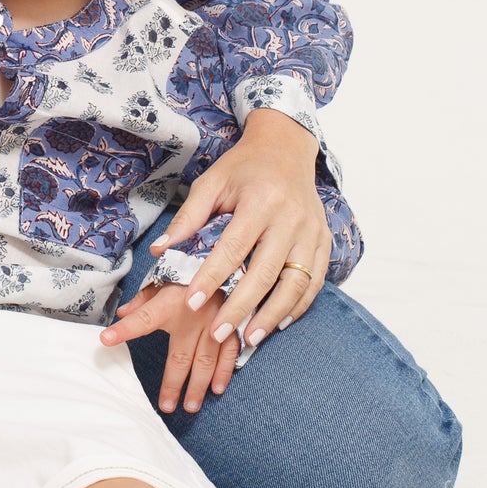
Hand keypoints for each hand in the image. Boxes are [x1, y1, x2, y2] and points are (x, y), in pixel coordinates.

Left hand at [99, 278, 233, 410]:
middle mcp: (194, 312)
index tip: (105, 340)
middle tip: (166, 407)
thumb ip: (144, 298)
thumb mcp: (164, 276)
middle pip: (180, 355)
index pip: (143, 318)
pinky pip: (229, 351)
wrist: (229, 254)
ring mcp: (216, 320)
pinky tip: (217, 388)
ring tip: (189, 406)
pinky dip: (224, 371)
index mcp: (171, 299)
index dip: (124, 329)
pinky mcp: (234, 323)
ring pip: (206, 360)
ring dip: (198, 386)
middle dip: (173, 384)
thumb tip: (121, 313)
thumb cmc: (190, 268)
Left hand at [148, 109, 330, 372]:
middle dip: (240, 307)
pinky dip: (299, 306)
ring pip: (296, 283)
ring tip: (250, 338)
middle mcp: (291, 217)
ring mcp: (312, 230)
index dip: (211, 277)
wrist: (286, 148)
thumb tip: (161, 249)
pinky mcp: (324, 240)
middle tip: (218, 335)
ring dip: (273, 315)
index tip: (190, 302)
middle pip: (265, 272)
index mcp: (260, 200)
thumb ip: (189, 216)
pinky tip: (279, 323)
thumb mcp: (212, 181)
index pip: (233, 247)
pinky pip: (315, 280)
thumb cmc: (243, 167)